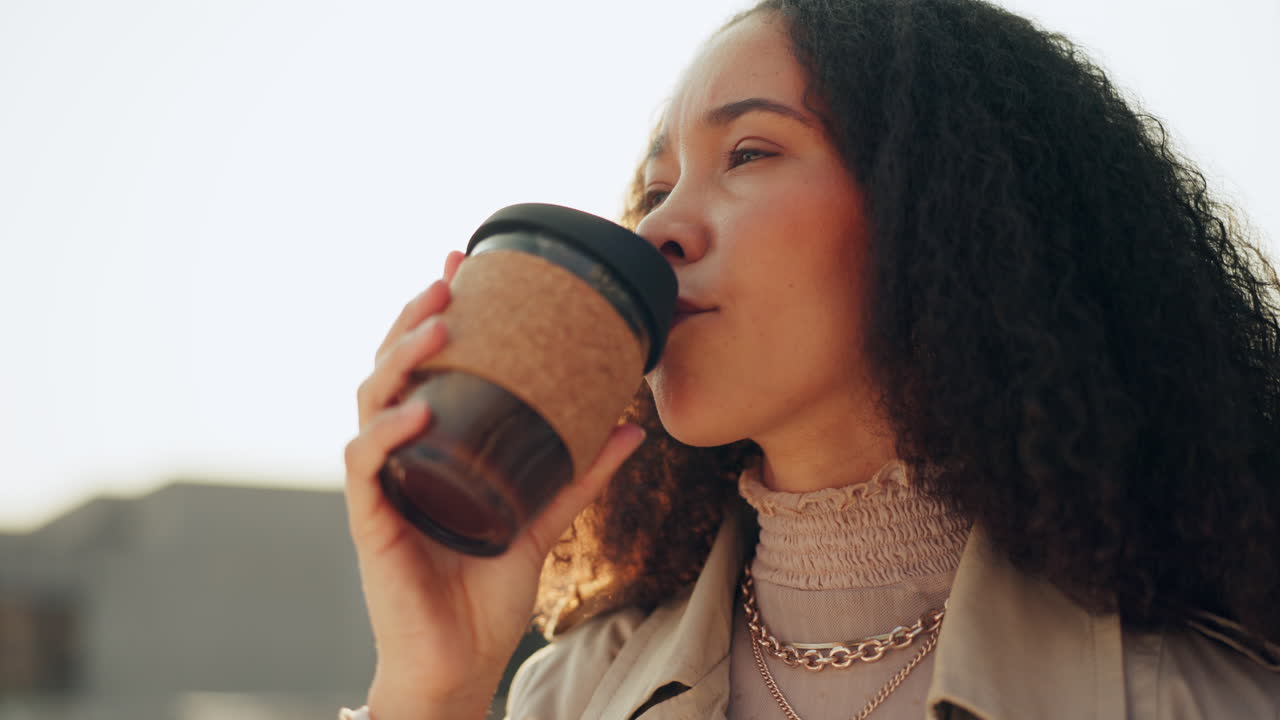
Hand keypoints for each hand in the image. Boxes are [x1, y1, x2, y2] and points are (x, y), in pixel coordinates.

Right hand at [342, 250, 646, 719]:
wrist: (458, 661)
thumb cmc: (485, 591)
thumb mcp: (541, 519)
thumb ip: (579, 473)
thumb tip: (634, 426)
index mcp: (430, 447)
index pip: (422, 366)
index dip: (433, 312)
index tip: (462, 263)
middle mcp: (398, 456)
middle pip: (389, 369)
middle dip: (414, 317)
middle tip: (449, 277)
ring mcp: (381, 485)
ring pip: (371, 401)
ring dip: (402, 357)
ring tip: (442, 324)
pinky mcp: (372, 521)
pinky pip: (367, 463)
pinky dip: (388, 432)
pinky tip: (418, 407)